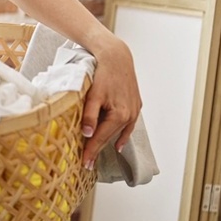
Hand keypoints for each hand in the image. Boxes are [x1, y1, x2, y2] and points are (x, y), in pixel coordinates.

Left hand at [80, 36, 141, 168]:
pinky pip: (128, 125)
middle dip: (98, 150)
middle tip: (87, 164)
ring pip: (120, 131)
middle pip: (110, 137)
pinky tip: (119, 144)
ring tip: (98, 155)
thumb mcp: (93, 95)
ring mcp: (135, 110)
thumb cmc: (103, 73)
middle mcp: (130, 115)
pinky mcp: (136, 105)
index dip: (91, 151)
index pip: (101, 138)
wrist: (117, 57)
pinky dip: (122, 134)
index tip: (84, 163)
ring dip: (109, 143)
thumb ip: (90, 115)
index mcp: (120, 115)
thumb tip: (87, 134)